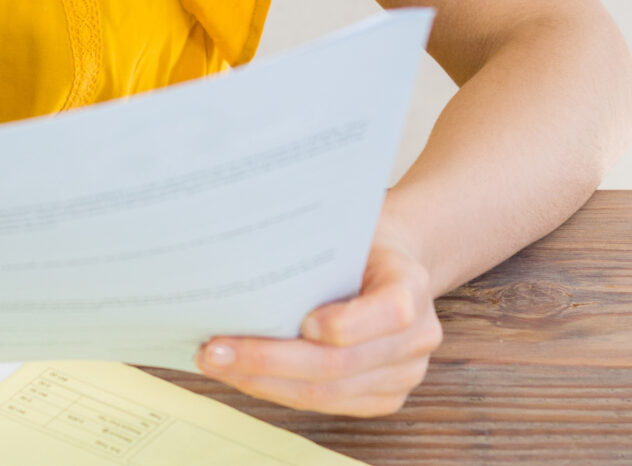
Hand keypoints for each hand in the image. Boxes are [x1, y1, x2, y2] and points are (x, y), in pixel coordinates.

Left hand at [194, 238, 442, 416]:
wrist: (392, 264)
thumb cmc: (358, 243)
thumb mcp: (344, 227)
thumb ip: (313, 245)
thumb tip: (238, 258)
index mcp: (411, 283)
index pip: (390, 312)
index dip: (344, 324)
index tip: (301, 321)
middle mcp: (417, 335)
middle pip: (341, 363)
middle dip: (269, 361)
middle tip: (214, 351)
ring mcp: (404, 373)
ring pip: (327, 392)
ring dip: (263, 382)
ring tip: (216, 364)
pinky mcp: (384, 397)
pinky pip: (328, 404)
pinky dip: (278, 391)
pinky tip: (243, 376)